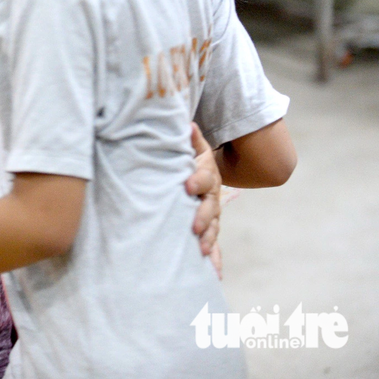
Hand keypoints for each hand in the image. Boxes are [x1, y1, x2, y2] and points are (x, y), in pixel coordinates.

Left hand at [186, 123, 222, 277]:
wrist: (204, 173)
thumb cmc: (191, 160)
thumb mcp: (192, 148)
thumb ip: (190, 139)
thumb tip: (188, 124)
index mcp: (207, 176)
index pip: (204, 178)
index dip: (197, 181)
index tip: (186, 186)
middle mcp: (212, 197)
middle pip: (210, 207)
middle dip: (203, 217)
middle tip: (194, 227)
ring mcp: (212, 215)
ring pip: (213, 229)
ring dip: (209, 240)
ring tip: (202, 251)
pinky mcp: (209, 229)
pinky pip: (214, 246)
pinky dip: (215, 260)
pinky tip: (214, 276)